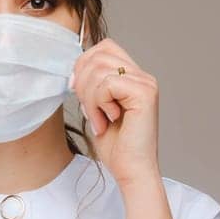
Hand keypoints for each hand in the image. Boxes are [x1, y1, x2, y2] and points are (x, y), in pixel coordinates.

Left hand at [70, 38, 160, 184]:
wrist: (131, 170)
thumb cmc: (116, 146)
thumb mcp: (96, 108)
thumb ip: (90, 85)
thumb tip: (74, 70)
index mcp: (132, 77)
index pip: (103, 47)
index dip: (83, 64)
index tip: (77, 92)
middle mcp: (142, 76)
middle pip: (98, 55)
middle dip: (82, 83)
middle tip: (89, 110)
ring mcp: (145, 83)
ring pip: (99, 69)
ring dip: (89, 98)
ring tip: (99, 120)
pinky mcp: (145, 93)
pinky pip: (106, 84)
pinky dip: (98, 104)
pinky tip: (107, 122)